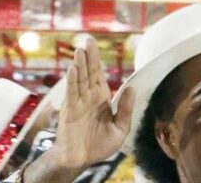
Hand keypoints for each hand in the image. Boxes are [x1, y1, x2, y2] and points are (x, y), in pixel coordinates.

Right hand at [50, 36, 133, 169]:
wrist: (81, 160)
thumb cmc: (99, 145)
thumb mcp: (120, 128)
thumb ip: (125, 109)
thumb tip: (131, 88)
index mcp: (101, 98)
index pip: (99, 75)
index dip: (97, 60)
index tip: (94, 45)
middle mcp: (89, 97)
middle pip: (88, 73)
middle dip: (88, 57)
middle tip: (87, 40)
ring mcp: (78, 103)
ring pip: (79, 80)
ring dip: (79, 65)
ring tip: (80, 50)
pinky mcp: (70, 111)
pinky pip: (71, 93)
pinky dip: (72, 81)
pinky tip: (73, 69)